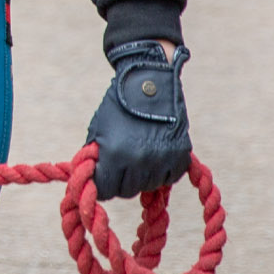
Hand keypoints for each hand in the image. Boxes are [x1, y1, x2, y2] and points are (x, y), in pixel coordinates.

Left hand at [86, 40, 191, 198]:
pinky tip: (155, 153)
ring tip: (138, 153)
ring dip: (141, 176)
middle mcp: (140, 162)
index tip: (103, 178)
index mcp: (115, 155)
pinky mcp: (180, 158)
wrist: (150, 83)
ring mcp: (162, 161)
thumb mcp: (99, 130)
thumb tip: (93, 181)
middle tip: (121, 164)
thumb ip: (96, 157)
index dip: (102, 185)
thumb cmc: (119, 106)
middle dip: (121, 180)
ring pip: (147, 186)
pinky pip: (167, 178)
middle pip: (127, 190)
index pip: (106, 190)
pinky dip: (161, 170)